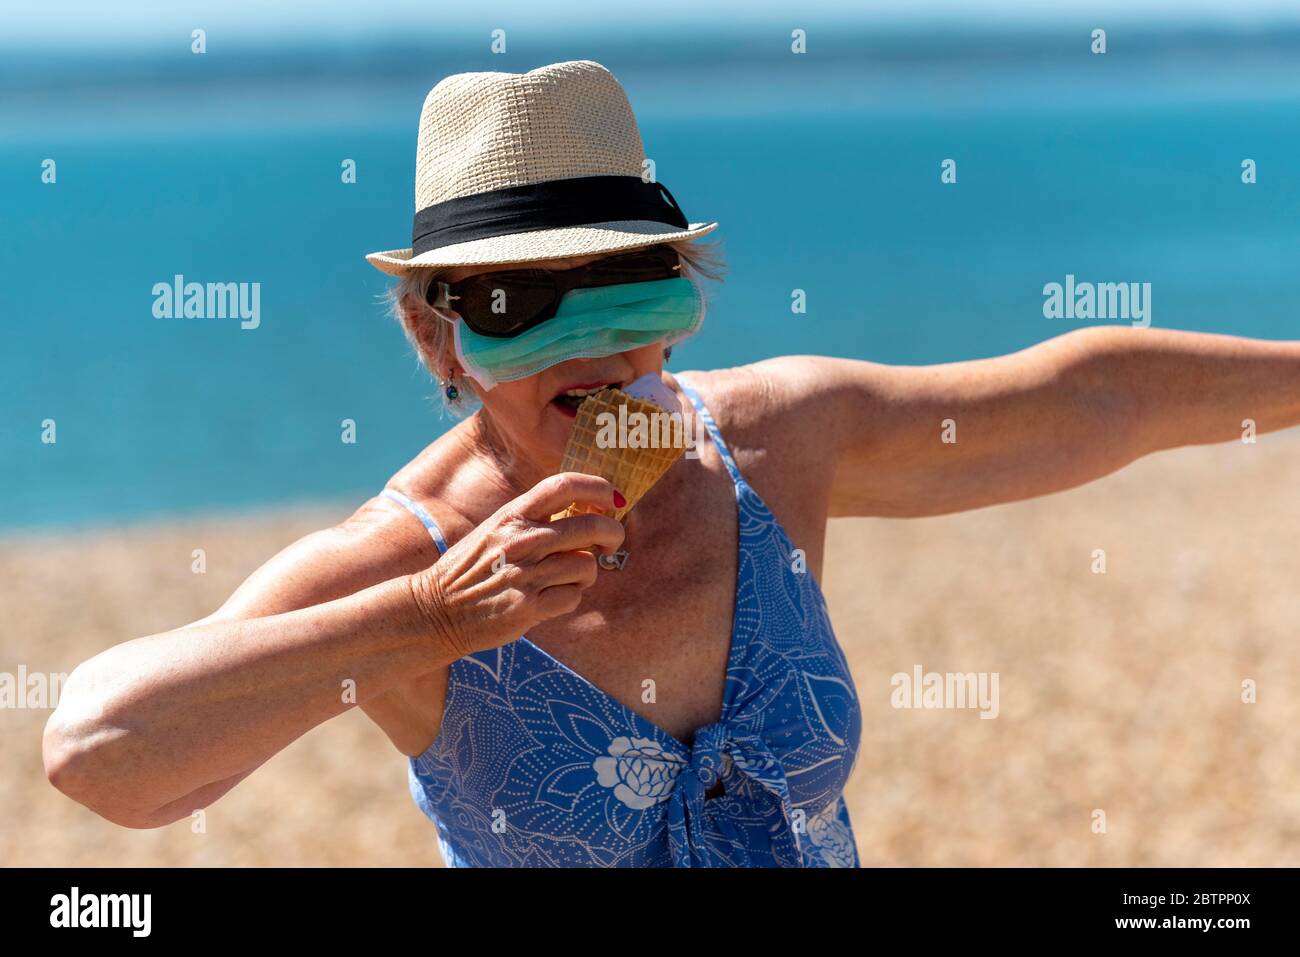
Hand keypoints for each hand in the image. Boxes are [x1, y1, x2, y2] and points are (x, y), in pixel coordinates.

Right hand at [407, 472, 626, 658]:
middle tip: (610, 542)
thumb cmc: (472, 570)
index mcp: (512, 515)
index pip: (564, 484)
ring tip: (569, 579)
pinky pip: (574, 597)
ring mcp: (525, 574)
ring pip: (587, 565)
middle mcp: (521, 540)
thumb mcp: (496, 530)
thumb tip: (585, 511)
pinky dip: (570, 598)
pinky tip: (552, 599)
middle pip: (591, 525)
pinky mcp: (528, 607)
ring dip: (587, 573)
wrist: (434, 611)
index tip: (613, 499)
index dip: (598, 487)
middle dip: (612, 533)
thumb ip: (534, 519)